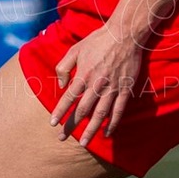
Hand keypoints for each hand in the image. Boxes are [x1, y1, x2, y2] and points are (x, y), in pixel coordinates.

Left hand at [49, 21, 147, 146]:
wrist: (125, 35)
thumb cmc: (98, 40)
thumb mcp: (75, 49)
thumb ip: (64, 67)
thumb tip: (61, 85)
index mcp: (83, 75)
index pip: (68, 98)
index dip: (59, 112)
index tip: (52, 123)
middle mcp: (97, 85)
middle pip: (82, 111)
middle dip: (71, 126)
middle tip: (62, 138)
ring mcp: (112, 89)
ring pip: (100, 115)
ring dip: (91, 130)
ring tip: (83, 142)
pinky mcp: (125, 89)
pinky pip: (119, 110)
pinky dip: (113, 123)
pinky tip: (107, 133)